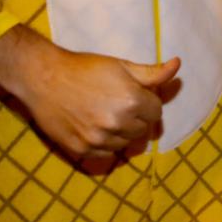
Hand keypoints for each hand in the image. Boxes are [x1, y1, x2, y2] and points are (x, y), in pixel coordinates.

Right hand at [0, 26, 179, 161]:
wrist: (44, 79)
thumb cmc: (84, 68)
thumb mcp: (121, 65)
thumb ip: (152, 73)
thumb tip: (178, 66)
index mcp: (131, 101)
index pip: (157, 112)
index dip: (148, 102)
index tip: (136, 95)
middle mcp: (117, 124)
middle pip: (143, 129)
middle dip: (137, 117)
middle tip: (121, 103)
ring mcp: (98, 140)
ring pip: (126, 144)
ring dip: (123, 132)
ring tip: (107, 114)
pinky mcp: (82, 151)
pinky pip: (106, 155)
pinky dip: (106, 145)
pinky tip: (96, 127)